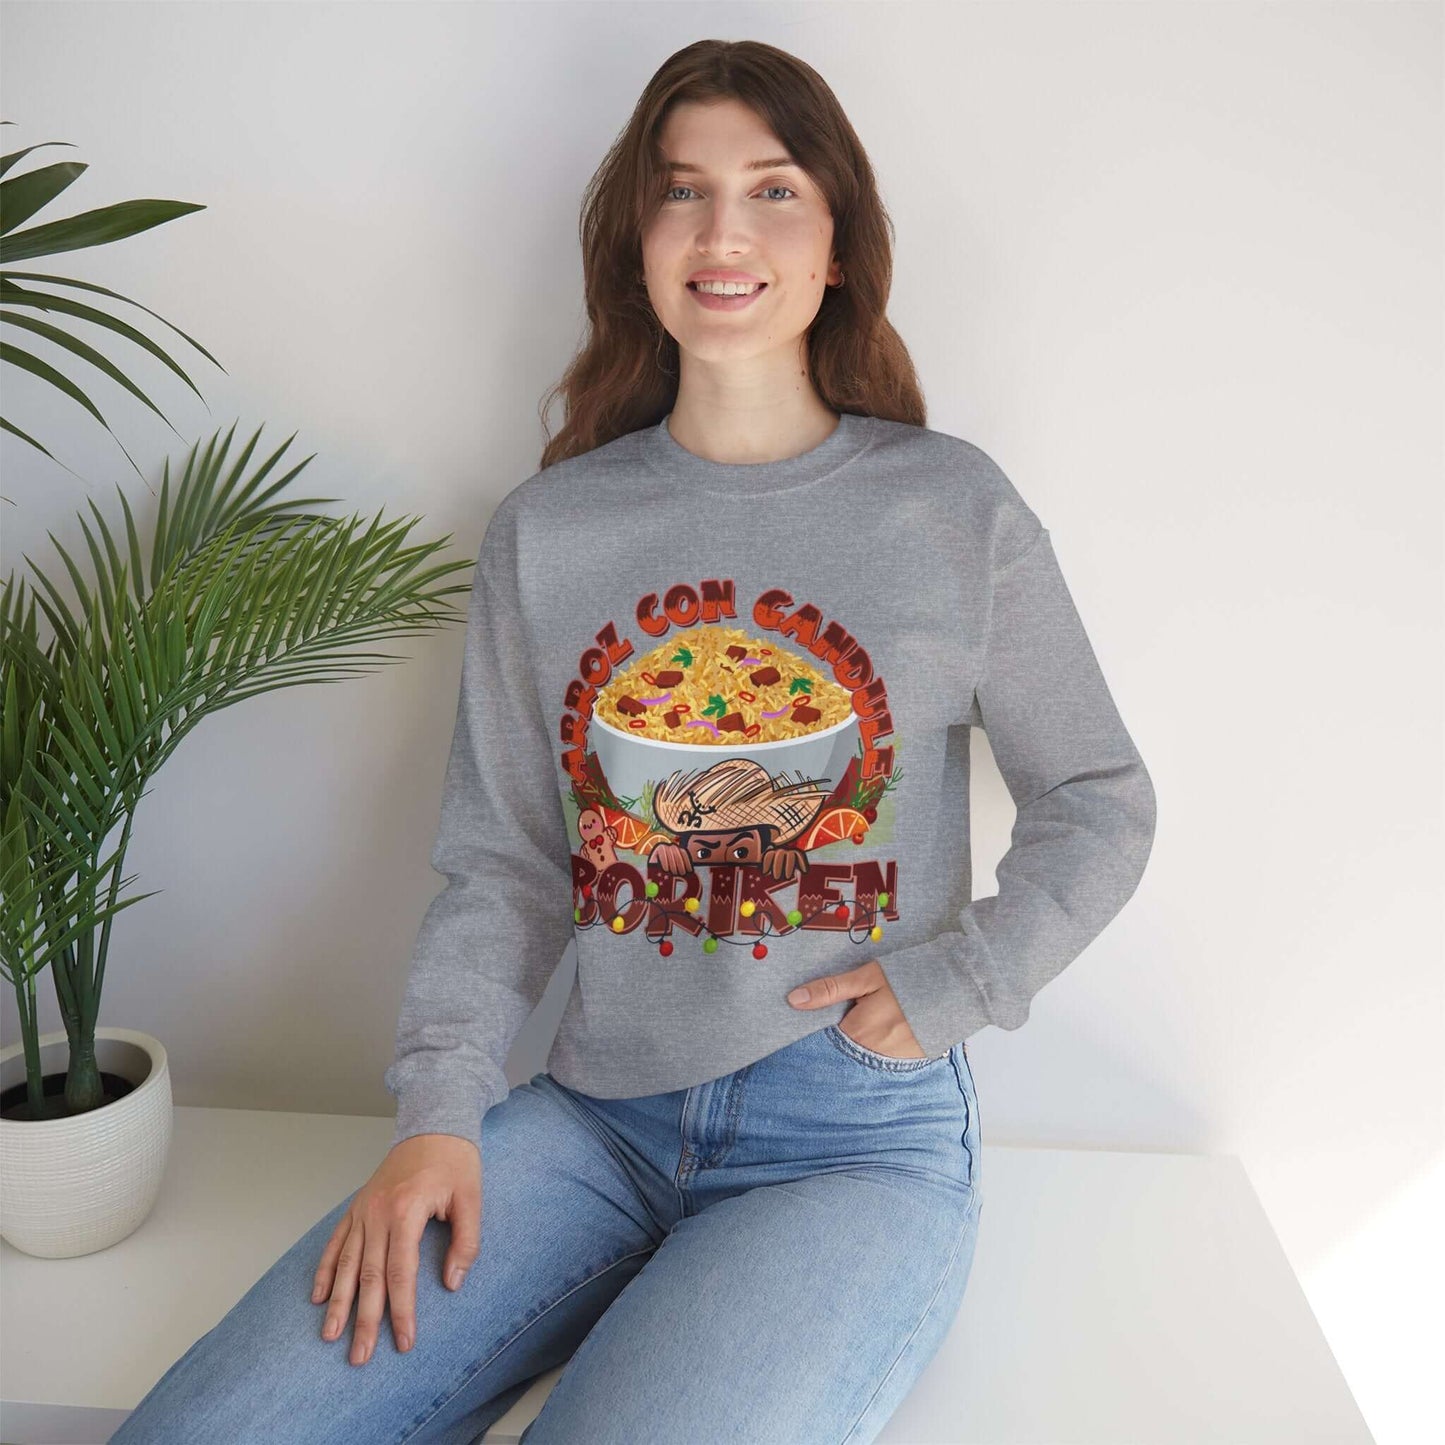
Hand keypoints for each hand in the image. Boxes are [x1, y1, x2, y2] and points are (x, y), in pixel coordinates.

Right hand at [312, 1133, 480, 1365]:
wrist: (433, 1125)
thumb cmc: (455, 1162)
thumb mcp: (472, 1199)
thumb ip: (466, 1242)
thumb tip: (452, 1284)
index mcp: (406, 1211)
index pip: (401, 1273)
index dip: (402, 1310)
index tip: (403, 1341)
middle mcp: (378, 1213)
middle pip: (368, 1276)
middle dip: (363, 1319)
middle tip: (360, 1356)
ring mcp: (363, 1210)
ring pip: (345, 1263)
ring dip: (338, 1302)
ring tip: (330, 1336)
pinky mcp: (357, 1207)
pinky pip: (336, 1242)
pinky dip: (325, 1270)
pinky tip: (318, 1296)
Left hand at [787, 960, 926, 1058]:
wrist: (958, 988)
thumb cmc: (908, 978)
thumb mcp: (867, 978)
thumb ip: (830, 990)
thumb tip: (792, 1000)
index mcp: (858, 1032)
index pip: (826, 1038)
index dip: (824, 1025)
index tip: (827, 1015)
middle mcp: (873, 1053)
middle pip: (846, 1048)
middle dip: (845, 1034)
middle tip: (860, 1012)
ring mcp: (894, 1061)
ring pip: (866, 1054)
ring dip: (865, 1041)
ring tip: (880, 1019)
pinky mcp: (912, 1061)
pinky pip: (887, 1058)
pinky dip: (884, 1047)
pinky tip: (893, 1029)